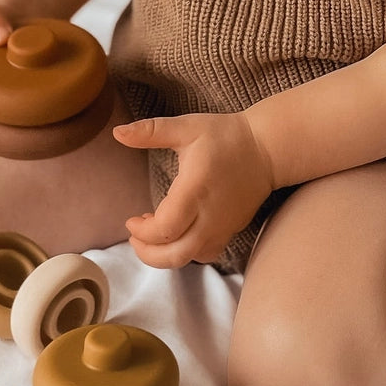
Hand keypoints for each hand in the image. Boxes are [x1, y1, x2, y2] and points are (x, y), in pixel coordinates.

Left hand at [113, 111, 274, 267]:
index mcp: (195, 190)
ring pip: (191, 258)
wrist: (268, 148)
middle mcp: (210, 216)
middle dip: (148, 254)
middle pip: (175, 255)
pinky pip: (206, 254)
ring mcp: (223, 226)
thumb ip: (150, 131)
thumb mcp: (187, 127)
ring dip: (166, 254)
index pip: (164, 229)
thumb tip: (117, 132)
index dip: (142, 233)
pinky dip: (187, 252)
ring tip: (155, 235)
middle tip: (136, 237)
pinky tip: (180, 234)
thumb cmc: (226, 135)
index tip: (132, 220)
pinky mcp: (231, 229)